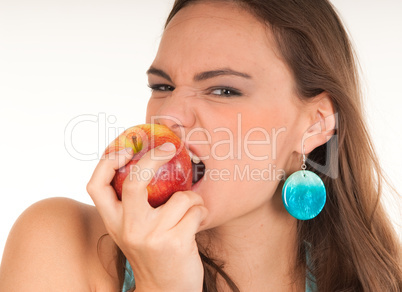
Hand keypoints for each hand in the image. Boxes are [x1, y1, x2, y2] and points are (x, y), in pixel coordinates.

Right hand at [87, 144, 207, 291]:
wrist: (165, 291)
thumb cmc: (152, 253)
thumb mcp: (133, 229)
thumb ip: (132, 204)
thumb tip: (145, 161)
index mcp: (113, 221)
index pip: (96, 185)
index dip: (107, 161)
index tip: (126, 147)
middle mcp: (128, 227)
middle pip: (134, 181)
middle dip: (154, 157)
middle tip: (170, 147)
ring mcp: (151, 236)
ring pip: (181, 197)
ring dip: (193, 198)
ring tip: (190, 210)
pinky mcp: (175, 243)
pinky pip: (196, 210)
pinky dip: (201, 211)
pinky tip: (195, 223)